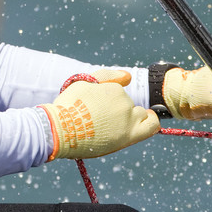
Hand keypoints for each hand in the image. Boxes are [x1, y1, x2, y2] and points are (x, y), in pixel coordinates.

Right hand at [40, 70, 159, 159]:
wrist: (59, 131)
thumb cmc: (67, 108)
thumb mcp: (83, 83)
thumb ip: (107, 76)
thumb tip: (128, 77)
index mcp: (114, 89)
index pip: (119, 95)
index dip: (110, 103)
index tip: (101, 111)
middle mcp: (124, 101)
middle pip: (129, 105)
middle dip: (119, 111)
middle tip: (103, 122)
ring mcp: (128, 118)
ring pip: (139, 114)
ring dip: (130, 119)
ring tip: (111, 128)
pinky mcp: (129, 135)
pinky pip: (151, 125)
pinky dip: (151, 121)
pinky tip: (147, 121)